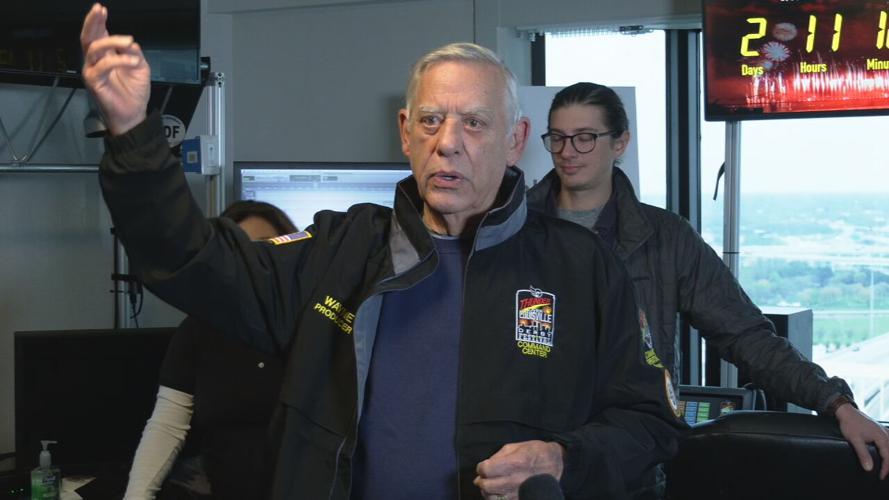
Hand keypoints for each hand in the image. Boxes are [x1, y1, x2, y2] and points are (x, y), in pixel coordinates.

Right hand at [80, 3, 149, 134]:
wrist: (133, 114)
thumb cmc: (134, 92)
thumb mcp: (140, 67)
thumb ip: (134, 53)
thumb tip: (130, 42)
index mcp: (106, 55)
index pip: (98, 34)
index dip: (98, 21)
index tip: (101, 9)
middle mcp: (96, 61)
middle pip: (88, 37)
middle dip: (93, 22)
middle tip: (99, 11)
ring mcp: (92, 70)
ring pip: (94, 48)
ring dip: (113, 41)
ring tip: (129, 42)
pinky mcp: (93, 81)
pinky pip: (102, 66)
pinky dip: (119, 60)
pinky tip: (132, 61)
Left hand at [473, 440, 564, 499]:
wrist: (557, 466)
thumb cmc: (536, 453)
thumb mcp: (517, 446)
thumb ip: (498, 456)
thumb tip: (485, 466)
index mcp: (514, 463)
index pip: (486, 470)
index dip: (481, 467)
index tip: (483, 466)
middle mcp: (515, 480)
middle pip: (486, 486)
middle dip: (481, 480)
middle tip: (485, 476)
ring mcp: (518, 493)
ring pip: (491, 497)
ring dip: (487, 491)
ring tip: (490, 484)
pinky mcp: (521, 499)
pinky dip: (496, 498)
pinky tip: (498, 492)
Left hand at [836, 403, 888, 478]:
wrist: (846, 411)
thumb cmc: (849, 423)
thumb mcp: (855, 440)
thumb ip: (863, 454)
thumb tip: (869, 468)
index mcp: (881, 437)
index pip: (887, 456)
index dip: (885, 468)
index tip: (881, 476)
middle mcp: (885, 433)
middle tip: (884, 474)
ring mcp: (883, 430)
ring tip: (886, 465)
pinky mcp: (879, 429)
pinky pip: (888, 440)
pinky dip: (888, 448)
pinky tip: (886, 450)